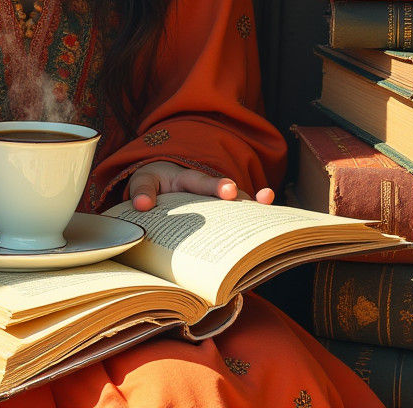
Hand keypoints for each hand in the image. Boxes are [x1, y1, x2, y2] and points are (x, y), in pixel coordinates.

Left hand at [127, 161, 274, 210]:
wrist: (160, 182)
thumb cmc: (154, 183)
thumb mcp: (143, 181)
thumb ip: (142, 190)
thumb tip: (142, 205)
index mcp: (186, 179)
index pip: (202, 182)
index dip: (217, 186)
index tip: (231, 191)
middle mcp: (208, 190)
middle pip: (228, 195)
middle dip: (242, 201)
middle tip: (258, 206)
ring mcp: (216, 203)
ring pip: (238, 206)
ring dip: (254, 211)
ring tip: (270, 218)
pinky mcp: (220, 217)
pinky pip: (237, 220)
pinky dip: (251, 224)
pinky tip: (267, 234)